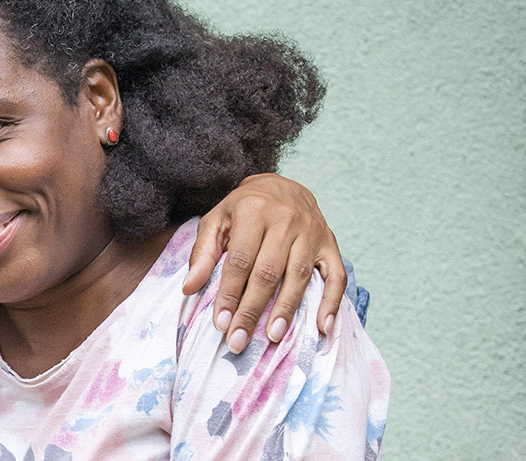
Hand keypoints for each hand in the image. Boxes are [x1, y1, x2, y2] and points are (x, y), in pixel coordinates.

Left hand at [182, 173, 345, 350]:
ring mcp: (311, 232)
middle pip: (267, 272)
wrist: (282, 185)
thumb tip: (189, 288)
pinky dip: (331, 302)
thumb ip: (202, 253)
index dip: (229, 293)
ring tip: (273, 336)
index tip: (220, 322)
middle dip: (252, 310)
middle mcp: (285, 220)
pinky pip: (336, 275)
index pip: (239, 260)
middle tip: (239, 340)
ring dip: (286, 309)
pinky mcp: (330, 243)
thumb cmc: (243, 208)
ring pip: (298, 276)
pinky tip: (322, 327)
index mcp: (252, 212)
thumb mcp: (217, 220)